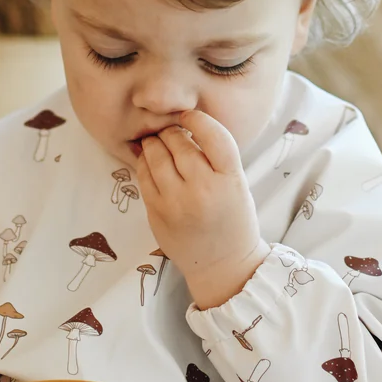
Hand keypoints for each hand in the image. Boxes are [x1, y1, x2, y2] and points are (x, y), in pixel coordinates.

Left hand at [135, 110, 269, 309]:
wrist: (223, 264)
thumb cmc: (233, 221)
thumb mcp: (237, 184)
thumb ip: (216, 157)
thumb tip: (184, 126)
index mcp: (230, 179)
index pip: (213, 135)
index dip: (198, 119)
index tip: (190, 116)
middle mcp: (203, 189)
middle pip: (179, 143)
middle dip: (172, 131)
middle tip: (171, 131)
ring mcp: (176, 203)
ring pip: (156, 156)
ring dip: (154, 143)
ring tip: (158, 142)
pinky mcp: (157, 212)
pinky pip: (143, 176)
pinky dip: (144, 162)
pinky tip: (149, 159)